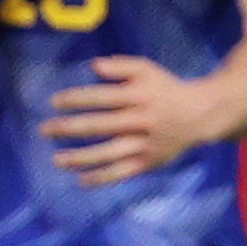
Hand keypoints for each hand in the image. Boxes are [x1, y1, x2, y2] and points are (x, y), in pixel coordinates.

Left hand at [42, 55, 225, 185]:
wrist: (201, 114)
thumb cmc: (165, 89)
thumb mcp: (148, 69)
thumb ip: (121, 65)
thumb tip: (93, 66)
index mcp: (139, 95)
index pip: (103, 97)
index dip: (77, 99)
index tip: (54, 102)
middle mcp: (141, 120)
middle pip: (102, 125)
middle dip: (70, 129)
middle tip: (45, 130)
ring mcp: (145, 144)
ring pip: (110, 153)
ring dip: (81, 158)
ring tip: (56, 160)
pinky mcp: (149, 161)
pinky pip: (123, 172)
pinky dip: (102, 178)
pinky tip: (80, 180)